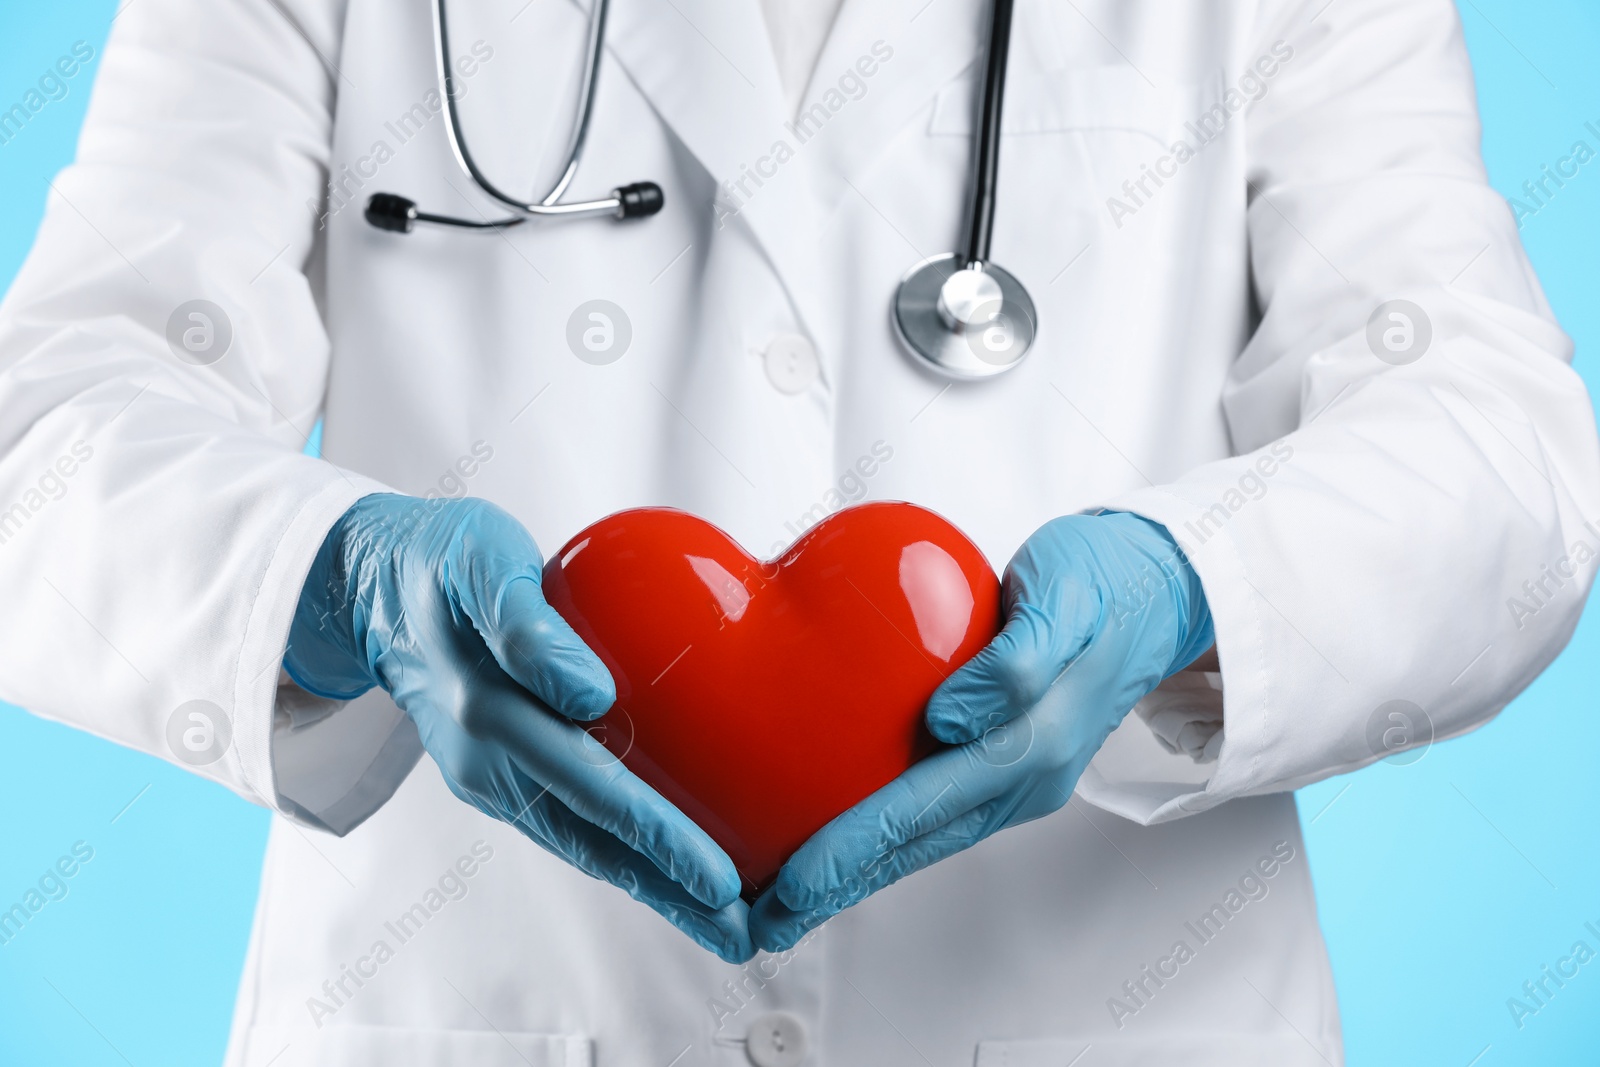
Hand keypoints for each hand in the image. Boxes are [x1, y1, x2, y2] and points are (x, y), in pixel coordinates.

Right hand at [285, 494, 751, 961]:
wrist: (374, 583)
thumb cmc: (442, 560)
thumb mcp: (480, 564)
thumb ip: (527, 628)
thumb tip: (590, 694)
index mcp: (487, 712)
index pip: (591, 784)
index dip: (657, 835)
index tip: (718, 879)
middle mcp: (488, 762)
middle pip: (594, 839)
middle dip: (670, 891)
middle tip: (746, 934)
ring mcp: (490, 779)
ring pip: (584, 846)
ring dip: (653, 889)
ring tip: (723, 924)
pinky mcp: (500, 779)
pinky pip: (571, 827)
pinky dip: (623, 859)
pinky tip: (670, 876)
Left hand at [749, 511, 1211, 950]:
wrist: (1160, 589)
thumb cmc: (1108, 581)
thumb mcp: (1066, 598)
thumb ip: (1016, 660)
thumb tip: (951, 715)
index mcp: (1036, 743)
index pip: (923, 807)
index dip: (853, 848)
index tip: (795, 882)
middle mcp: (1026, 777)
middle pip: (915, 845)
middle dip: (838, 888)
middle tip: (767, 923)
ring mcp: (1019, 779)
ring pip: (923, 840)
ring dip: (856, 874)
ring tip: (790, 903)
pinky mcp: (1008, 764)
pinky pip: (936, 813)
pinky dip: (885, 840)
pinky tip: (844, 845)